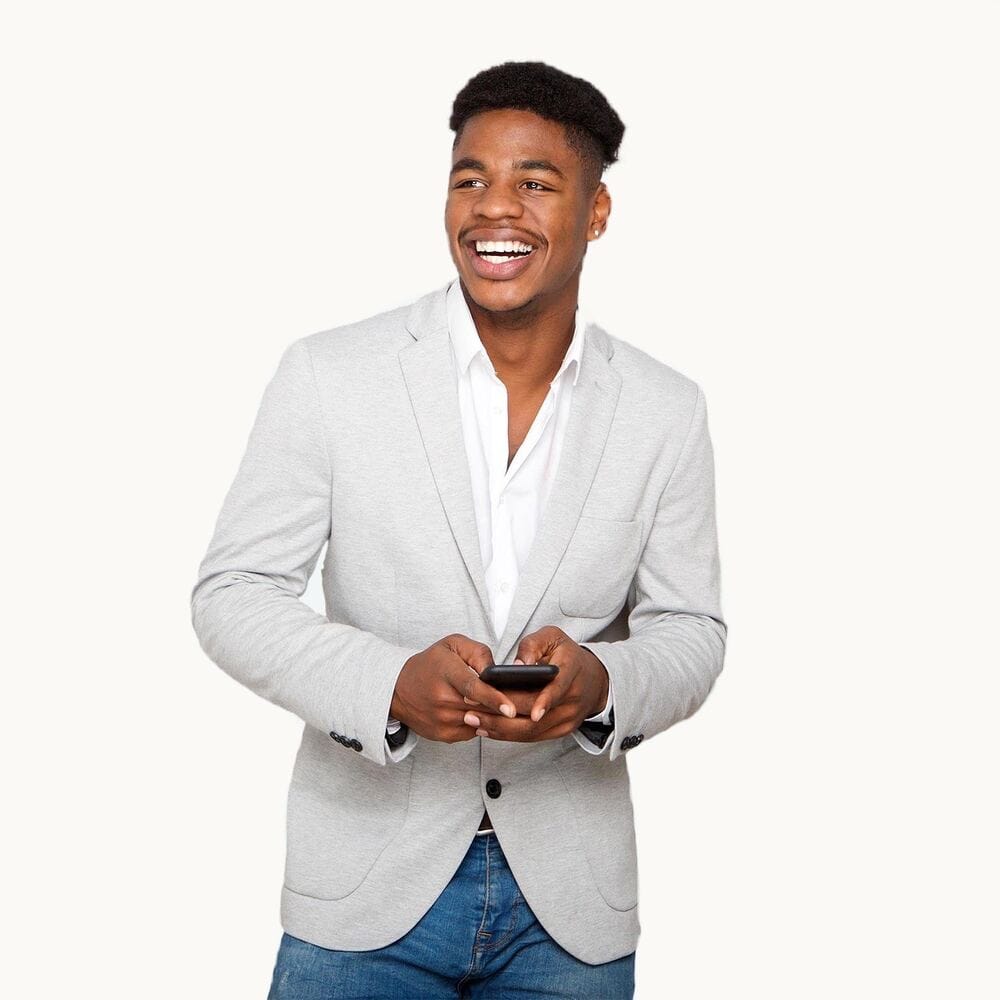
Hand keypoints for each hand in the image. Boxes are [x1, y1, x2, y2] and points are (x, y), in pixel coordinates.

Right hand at [389, 633, 517, 743]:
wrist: (398, 689)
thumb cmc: (430, 664)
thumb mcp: (453, 645)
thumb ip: (478, 653)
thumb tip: (496, 672)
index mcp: (446, 673)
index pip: (473, 688)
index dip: (493, 699)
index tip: (511, 709)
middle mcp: (442, 699)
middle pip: (480, 708)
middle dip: (502, 709)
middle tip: (519, 705)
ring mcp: (441, 720)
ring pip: (478, 722)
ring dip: (492, 716)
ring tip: (500, 706)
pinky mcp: (442, 734)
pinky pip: (471, 731)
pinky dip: (479, 722)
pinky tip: (478, 711)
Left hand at [460, 626, 609, 742]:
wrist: (595, 680)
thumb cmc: (568, 655)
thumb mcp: (553, 637)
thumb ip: (533, 645)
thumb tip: (516, 666)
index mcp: (572, 672)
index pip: (557, 690)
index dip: (539, 701)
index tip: (517, 709)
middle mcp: (572, 700)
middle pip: (536, 716)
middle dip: (501, 715)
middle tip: (472, 710)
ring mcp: (567, 719)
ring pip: (532, 731)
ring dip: (500, 729)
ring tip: (473, 720)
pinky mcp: (560, 731)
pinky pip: (532, 737)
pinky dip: (508, 735)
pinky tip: (488, 728)